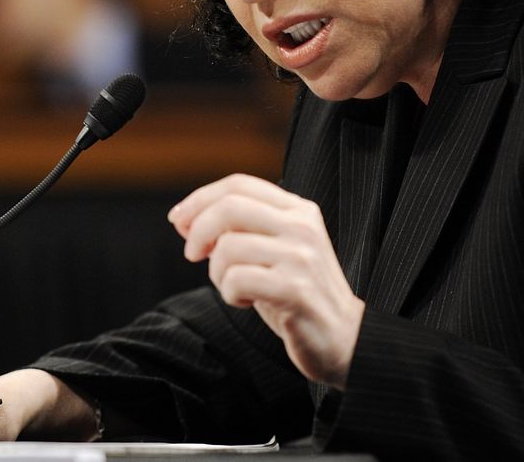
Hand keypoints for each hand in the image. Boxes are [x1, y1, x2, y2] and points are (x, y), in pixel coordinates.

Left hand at [168, 174, 364, 388]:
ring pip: (228, 246)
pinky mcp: (295, 289)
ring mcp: (300, 257)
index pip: (239, 184)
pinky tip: (245, 301)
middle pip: (229, 207)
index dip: (200, 198)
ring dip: (217, 272)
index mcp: (298, 210)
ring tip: (234, 286)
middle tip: (192, 254)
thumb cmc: (298, 294)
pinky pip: (237, 279)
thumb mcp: (273, 250)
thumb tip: (185, 219)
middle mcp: (302, 226)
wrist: (344, 339)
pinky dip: (229, 293)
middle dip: (197, 230)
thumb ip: (240, 229)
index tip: (178, 220)